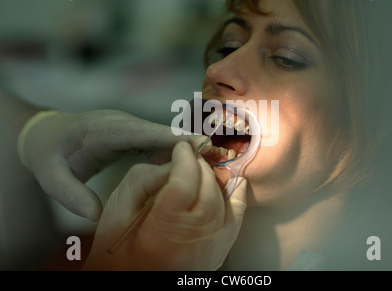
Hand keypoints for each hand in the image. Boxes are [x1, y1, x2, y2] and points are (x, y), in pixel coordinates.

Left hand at [20, 109, 206, 220]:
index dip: (168, 137)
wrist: (48, 134)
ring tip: (210, 161)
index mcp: (101, 130)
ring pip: (162, 136)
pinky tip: (188, 166)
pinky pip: (157, 142)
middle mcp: (120, 124)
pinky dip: (173, 153)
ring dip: (184, 147)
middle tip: (216, 152)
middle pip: (158, 131)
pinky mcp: (133, 134)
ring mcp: (128, 127)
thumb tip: (98, 216)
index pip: (138, 132)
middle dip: (186, 141)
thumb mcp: (51, 177)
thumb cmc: (50, 156)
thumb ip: (71, 196)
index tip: (195, 142)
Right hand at [83, 141, 246, 270]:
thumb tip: (174, 163)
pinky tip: (231, 182)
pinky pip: (236, 215)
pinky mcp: (219, 249)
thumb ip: (145, 178)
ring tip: (200, 170)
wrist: (133, 278)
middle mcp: (191, 237)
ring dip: (213, 178)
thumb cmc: (120, 246)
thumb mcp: (119, 207)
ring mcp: (210, 245)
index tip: (181, 148)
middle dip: (199, 165)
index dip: (185, 158)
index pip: (185, 181)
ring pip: (222, 199)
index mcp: (162, 227)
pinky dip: (236, 195)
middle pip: (207, 188)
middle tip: (189, 157)